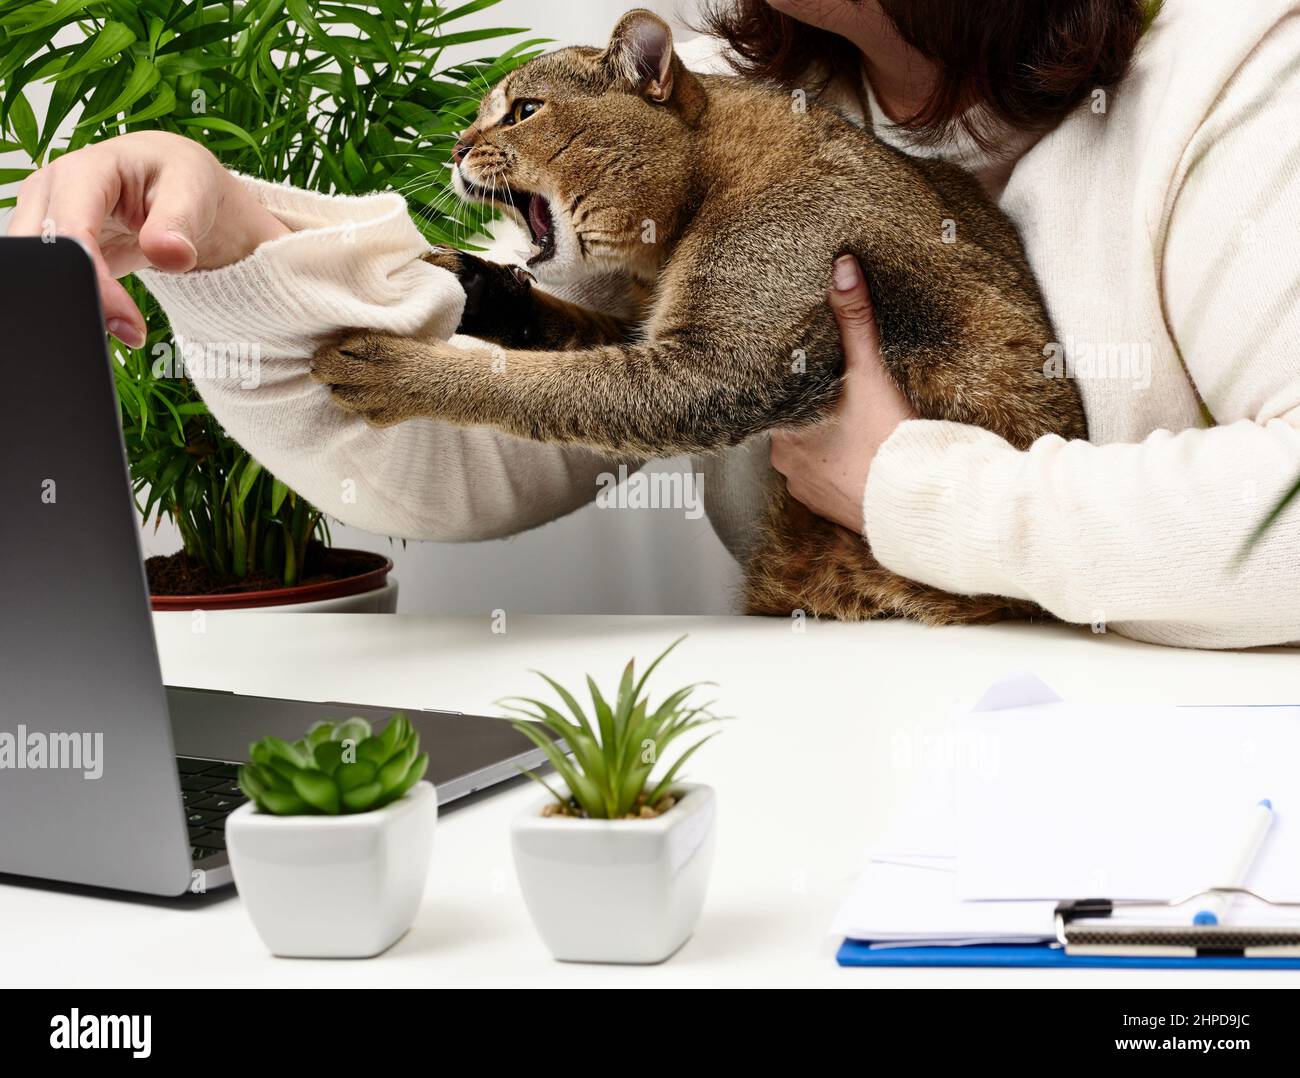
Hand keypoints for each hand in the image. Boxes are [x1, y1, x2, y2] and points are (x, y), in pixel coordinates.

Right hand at [7, 131, 288, 346]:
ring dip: (74, 307)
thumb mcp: (193, 192)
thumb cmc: (180, 179)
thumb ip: (179, 224)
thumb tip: (171, 254)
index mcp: (82, 171)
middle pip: (36, 256)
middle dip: (77, 300)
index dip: (95, 282)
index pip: (71, 233)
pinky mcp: (49, 246)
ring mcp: (43, 219)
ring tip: (125, 326)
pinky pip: (47, 281)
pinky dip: (74, 306)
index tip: (129, 323)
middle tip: (127, 331)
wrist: (172, 185)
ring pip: (33, 273)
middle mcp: (50, 193)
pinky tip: (110, 319)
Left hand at [770, 254, 916, 531]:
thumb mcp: (870, 372)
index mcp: (782, 430)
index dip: (786, 380)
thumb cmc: (888, 441)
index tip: (799, 368)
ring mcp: (804, 489)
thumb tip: (841, 267)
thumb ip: (854, 320)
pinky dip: (837, 468)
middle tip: (833, 392)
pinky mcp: (827, 509)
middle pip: (788, 423)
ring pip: (805, 453)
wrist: (916, 504)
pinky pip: (823, 481)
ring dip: (823, 441)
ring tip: (849, 423)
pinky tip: (857, 455)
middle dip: (809, 409)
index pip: (771, 396)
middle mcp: (784, 463)